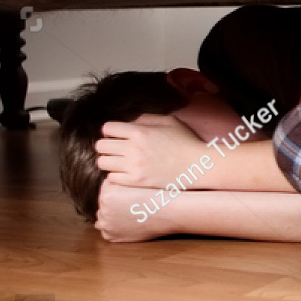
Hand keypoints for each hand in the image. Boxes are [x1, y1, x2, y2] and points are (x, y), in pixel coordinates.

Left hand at [95, 114, 210, 189]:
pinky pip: (112, 178)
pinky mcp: (137, 182)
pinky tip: (126, 173)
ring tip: (119, 162)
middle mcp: (133, 148)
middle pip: (101, 146)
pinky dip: (116, 175)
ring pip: (103, 162)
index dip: (110, 131)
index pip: (107, 128)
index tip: (116, 136)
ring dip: (109, 161)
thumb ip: (146, 119)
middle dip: (106, 146)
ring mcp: (134, 166)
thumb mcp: (169, 121)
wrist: (199, 165)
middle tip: (116, 149)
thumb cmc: (187, 142)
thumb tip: (130, 123)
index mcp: (140, 131)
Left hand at [95, 178, 173, 241]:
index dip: (118, 188)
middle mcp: (104, 210)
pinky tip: (124, 223)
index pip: (106, 187)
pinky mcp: (112, 236)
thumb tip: (109, 183)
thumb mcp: (134, 181)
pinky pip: (106, 230)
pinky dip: (112, 227)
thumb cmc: (155, 195)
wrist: (168, 213)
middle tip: (129, 203)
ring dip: (110, 215)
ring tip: (127, 213)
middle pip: (103, 202)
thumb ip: (118, 181)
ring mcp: (107, 225)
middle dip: (113, 202)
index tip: (128, 192)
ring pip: (103, 216)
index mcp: (107, 193)